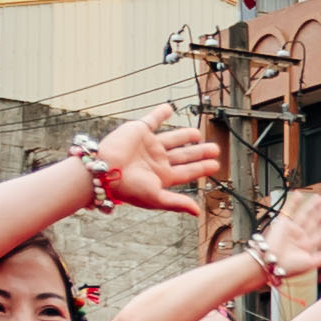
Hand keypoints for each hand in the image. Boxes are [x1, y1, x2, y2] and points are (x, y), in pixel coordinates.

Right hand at [90, 112, 217, 215]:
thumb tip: (197, 212)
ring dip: (185, 135)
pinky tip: (170, 108)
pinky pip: (152, 119)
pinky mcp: (138, 130)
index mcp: (161, 176)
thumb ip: (177, 203)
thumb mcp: (155, 197)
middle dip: (199, 152)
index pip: (186, 172)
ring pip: (172, 138)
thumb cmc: (127, 188)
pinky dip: (160, 113)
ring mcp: (148, 145)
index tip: (216, 165)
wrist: (104, 170)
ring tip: (197, 133)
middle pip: (183, 155)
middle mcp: (156, 160)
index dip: (201, 168)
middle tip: (215, 149)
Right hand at [255, 192, 320, 287]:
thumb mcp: (310, 263)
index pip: (320, 235)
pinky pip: (288, 210)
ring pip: (304, 214)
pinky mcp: (282, 223)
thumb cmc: (286, 267)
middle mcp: (299, 237)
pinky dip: (293, 202)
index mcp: (307, 246)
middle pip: (313, 222)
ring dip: (311, 206)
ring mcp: (291, 229)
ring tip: (319, 198)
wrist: (269, 262)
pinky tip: (299, 195)